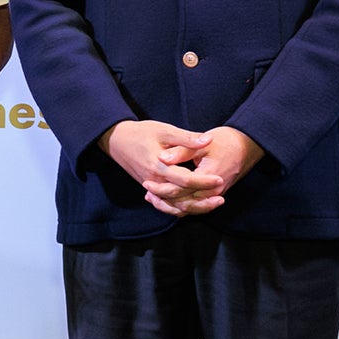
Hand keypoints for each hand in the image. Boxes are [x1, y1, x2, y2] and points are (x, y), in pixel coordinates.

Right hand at [100, 121, 264, 216]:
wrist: (117, 141)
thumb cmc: (142, 133)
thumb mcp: (165, 131)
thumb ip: (187, 138)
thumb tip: (208, 140)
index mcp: (158, 167)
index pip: (185, 180)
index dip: (203, 182)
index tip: (219, 180)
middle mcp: (154, 181)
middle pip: (180, 198)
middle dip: (201, 200)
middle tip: (221, 198)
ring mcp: (151, 187)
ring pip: (173, 205)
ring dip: (193, 208)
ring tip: (212, 204)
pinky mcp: (150, 188)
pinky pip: (166, 204)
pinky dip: (180, 208)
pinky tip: (195, 205)